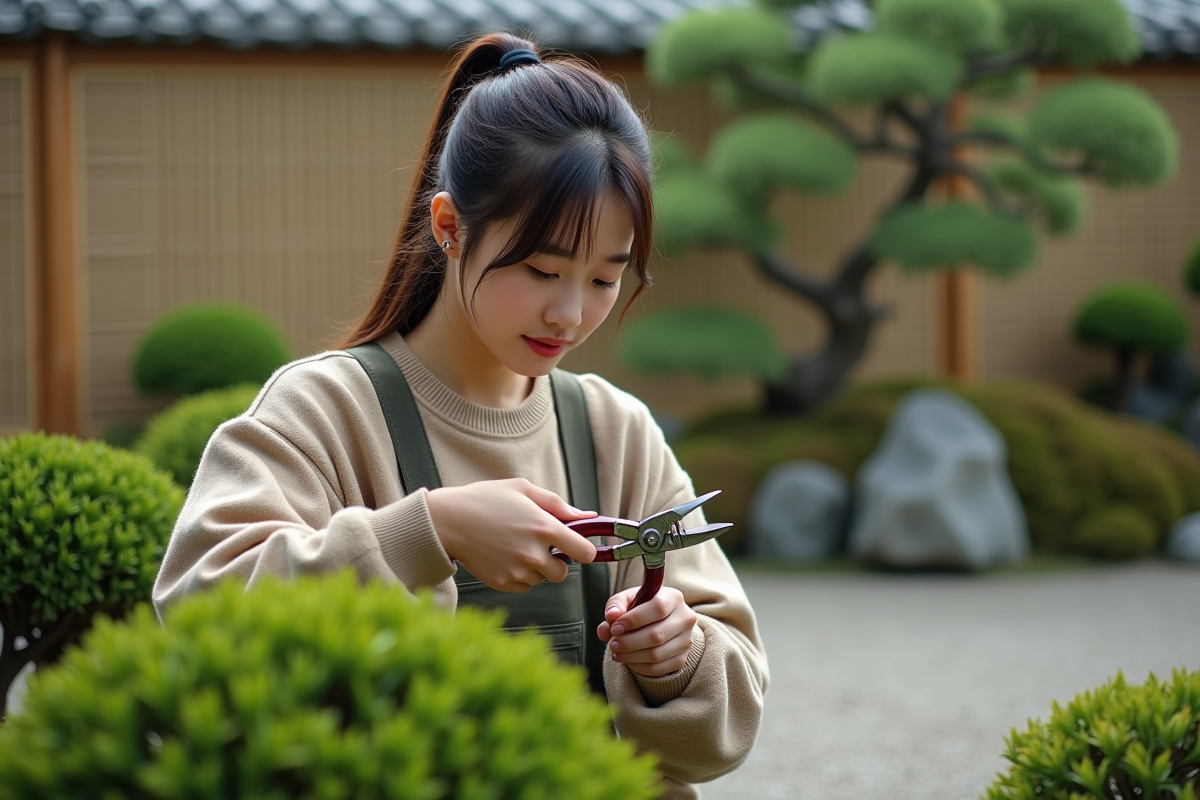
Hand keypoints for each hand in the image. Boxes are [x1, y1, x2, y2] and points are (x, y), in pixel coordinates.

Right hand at [427, 478, 596, 592]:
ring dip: (535, 568)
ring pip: (541, 579)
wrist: (448, 520)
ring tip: (514, 547)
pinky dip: (518, 576)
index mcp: (545, 527)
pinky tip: (504, 557)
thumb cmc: (485, 499)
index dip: (585, 550)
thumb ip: (557, 504)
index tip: (577, 546)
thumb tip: (586, 516)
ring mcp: (517, 571)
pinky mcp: (502, 583)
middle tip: (537, 545)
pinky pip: (523, 586)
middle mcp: (534, 553)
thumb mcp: (523, 489)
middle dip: (556, 561)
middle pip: (563, 573)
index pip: (585, 553)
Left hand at [597, 586, 696, 676]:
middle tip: (612, 644)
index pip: (658, 608)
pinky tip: (627, 660)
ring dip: (631, 656)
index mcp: (673, 598)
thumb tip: (611, 616)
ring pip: (657, 654)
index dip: (635, 619)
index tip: (615, 627)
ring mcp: (686, 640)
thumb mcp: (627, 600)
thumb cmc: (640, 608)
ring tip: (615, 653)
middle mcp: (685, 619)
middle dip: (629, 642)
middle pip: (657, 635)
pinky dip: (638, 667)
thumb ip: (616, 605)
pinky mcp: (682, 659)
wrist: (658, 623)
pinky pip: (658, 668)